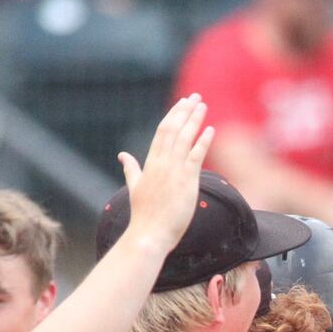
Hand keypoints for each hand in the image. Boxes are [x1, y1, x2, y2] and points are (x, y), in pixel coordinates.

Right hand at [115, 95, 214, 256]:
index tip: (183, 104)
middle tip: (195, 97)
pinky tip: (210, 129)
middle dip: (185, 111)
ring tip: (203, 106)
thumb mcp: (134, 187)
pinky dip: (203, 142)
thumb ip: (131, 169)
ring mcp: (174, 171)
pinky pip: (196, 157)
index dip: (174, 115)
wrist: (148, 234)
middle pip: (174, 130)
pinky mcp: (186, 182)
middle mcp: (161, 163)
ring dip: (195, 120)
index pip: (163, 132)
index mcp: (150, 163)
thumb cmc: (143, 215)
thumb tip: (122, 156)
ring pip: (185, 139)